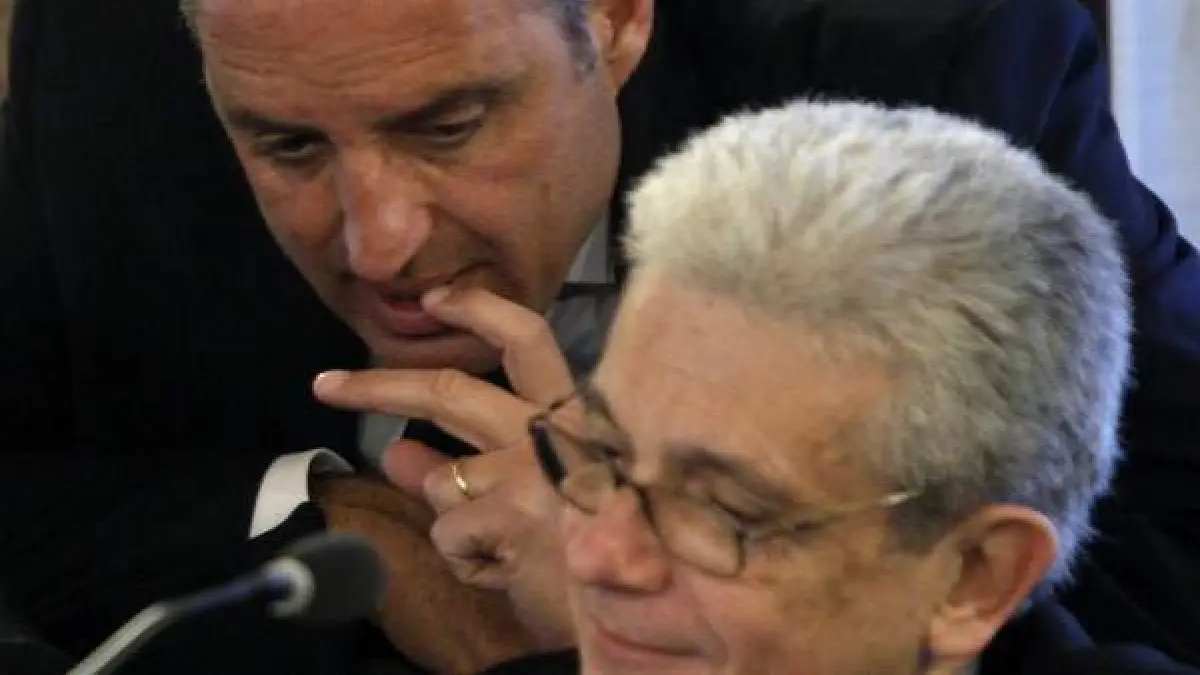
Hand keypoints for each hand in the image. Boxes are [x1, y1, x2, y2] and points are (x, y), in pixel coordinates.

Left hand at [314, 287, 577, 648]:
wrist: (654, 609)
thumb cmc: (603, 550)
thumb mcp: (545, 497)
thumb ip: (471, 470)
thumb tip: (398, 453)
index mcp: (574, 415)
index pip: (527, 338)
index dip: (476, 311)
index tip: (435, 300)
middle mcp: (552, 429)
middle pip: (450, 390)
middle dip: (378, 386)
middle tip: (329, 385)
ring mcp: (528, 469)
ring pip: (443, 480)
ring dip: (458, 522)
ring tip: (510, 552)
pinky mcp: (507, 514)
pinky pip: (448, 535)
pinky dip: (466, 561)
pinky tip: (512, 573)